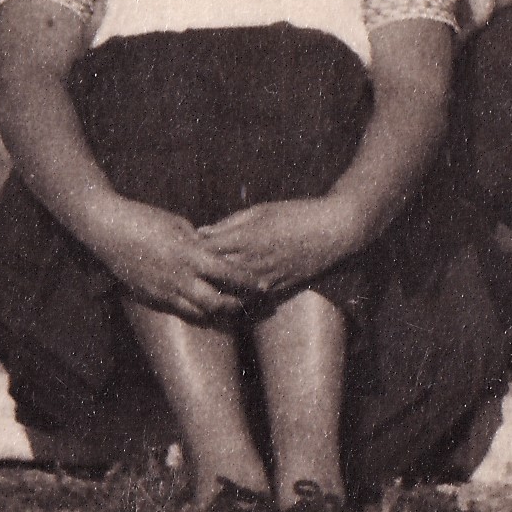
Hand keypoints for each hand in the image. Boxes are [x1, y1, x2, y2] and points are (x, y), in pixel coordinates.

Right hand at [91, 198, 244, 320]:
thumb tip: (214, 249)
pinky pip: (179, 310)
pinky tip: (202, 308)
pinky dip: (195, 311)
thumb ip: (198, 240)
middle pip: (216, 301)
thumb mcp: (178, 223)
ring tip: (229, 309)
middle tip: (249, 304)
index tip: (264, 284)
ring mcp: (165, 290)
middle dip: (235, 305)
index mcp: (190, 253)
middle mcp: (179, 276)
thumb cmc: (145, 219)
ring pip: (198, 312)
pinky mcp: (152, 297)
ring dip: (216, 312)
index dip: (247, 281)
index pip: (227, 272)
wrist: (109, 231)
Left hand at [195, 197, 360, 299]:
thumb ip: (229, 223)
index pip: (207, 251)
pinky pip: (248, 301)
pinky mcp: (276, 291)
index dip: (191, 253)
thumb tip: (202, 232)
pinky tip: (224, 300)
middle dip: (197, 276)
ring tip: (197, 290)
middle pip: (214, 276)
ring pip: (228, 293)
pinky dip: (234, 300)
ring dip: (212, 292)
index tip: (178, 252)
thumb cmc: (296, 214)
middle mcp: (252, 262)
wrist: (332, 232)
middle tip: (181, 275)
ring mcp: (264, 280)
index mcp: (246, 238)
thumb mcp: (261, 210)